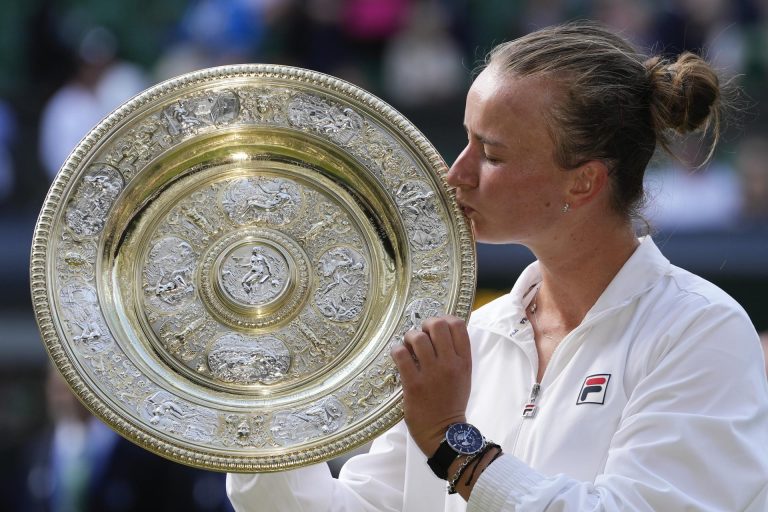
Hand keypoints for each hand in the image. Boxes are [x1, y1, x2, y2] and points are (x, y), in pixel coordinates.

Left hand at [390, 315, 471, 456]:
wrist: (444, 433)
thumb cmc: (451, 403)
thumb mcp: (463, 377)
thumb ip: (455, 355)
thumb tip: (440, 332)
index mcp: (464, 362)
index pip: (457, 325)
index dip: (444, 319)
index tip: (435, 327)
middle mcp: (449, 364)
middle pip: (437, 325)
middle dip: (425, 325)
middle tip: (420, 335)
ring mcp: (431, 373)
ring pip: (417, 337)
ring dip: (409, 338)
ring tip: (408, 347)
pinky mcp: (413, 384)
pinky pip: (401, 354)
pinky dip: (397, 350)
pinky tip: (398, 356)